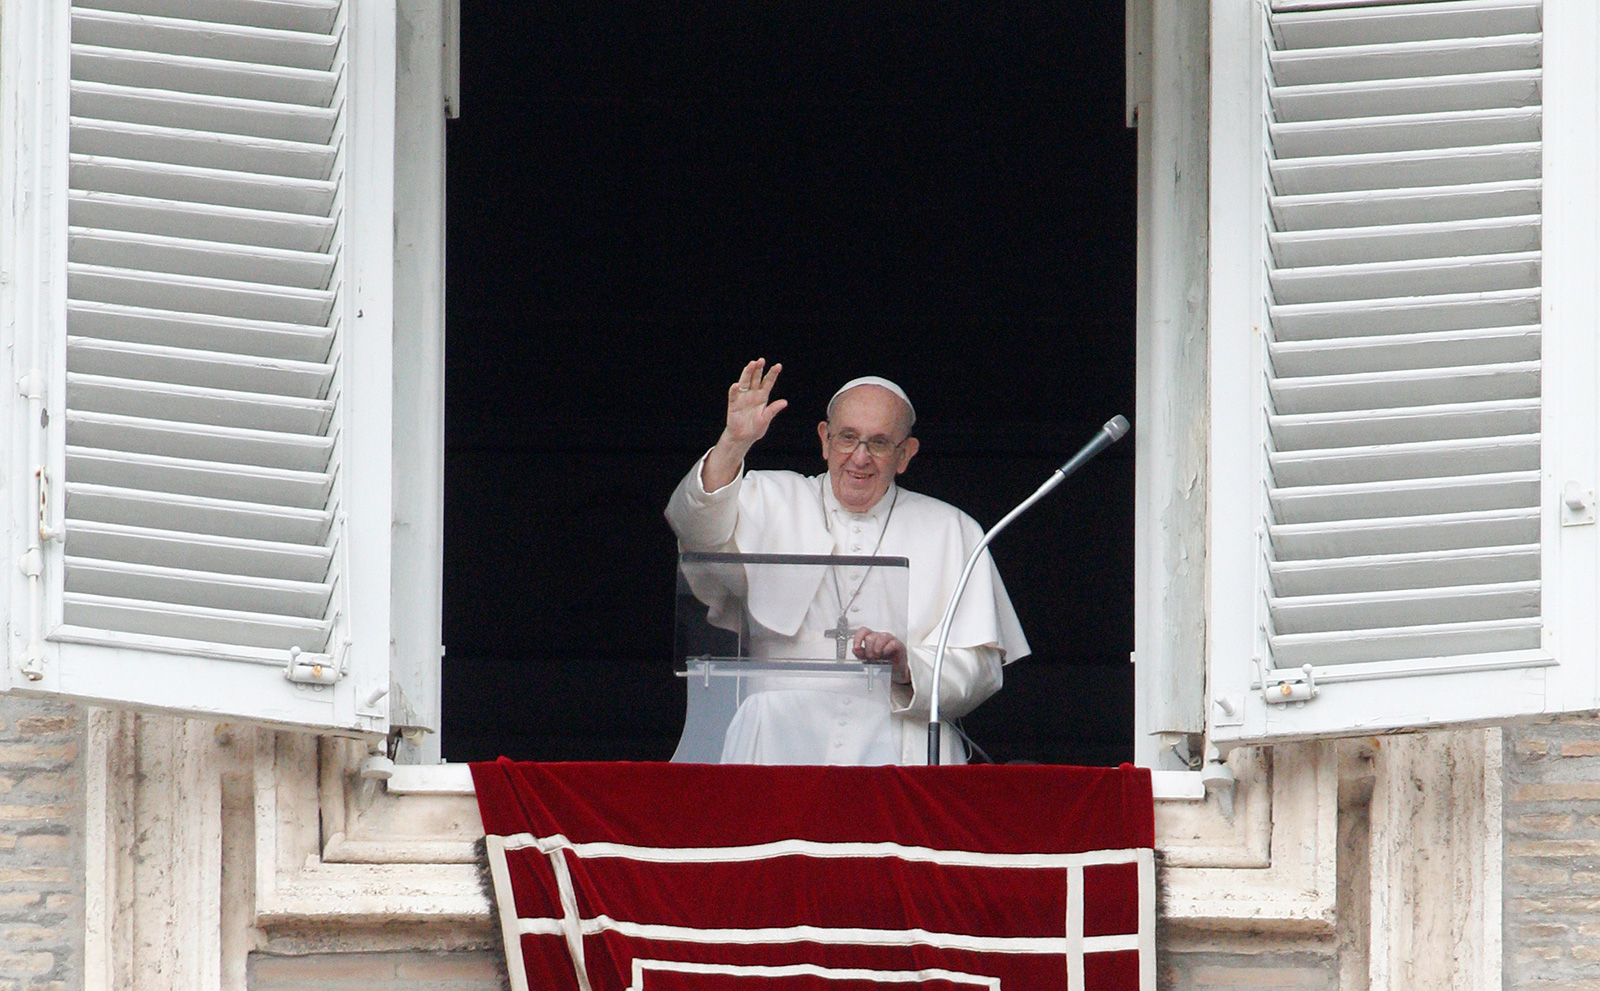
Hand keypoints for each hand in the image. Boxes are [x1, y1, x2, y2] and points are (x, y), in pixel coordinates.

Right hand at [702, 359, 786, 490]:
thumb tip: (785, 402)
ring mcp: (742, 397)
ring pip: (745, 382)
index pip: (768, 382)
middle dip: (758, 369)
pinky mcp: (733, 403)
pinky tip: (737, 385)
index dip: (772, 374)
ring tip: (751, 364)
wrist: (742, 438)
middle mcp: (752, 394)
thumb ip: (773, 410)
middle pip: (756, 378)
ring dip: (747, 373)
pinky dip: (734, 389)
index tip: (778, 366)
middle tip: (761, 360)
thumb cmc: (755, 429)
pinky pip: (733, 394)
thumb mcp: (766, 420)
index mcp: (763, 397)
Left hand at [852, 628, 909, 683]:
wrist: (895, 669)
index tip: (856, 648)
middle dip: (868, 650)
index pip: (863, 631)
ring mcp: (890, 639)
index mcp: (872, 637)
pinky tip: (885, 654)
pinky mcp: (898, 644)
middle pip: (870, 637)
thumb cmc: (882, 660)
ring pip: (881, 637)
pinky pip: (892, 643)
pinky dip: (887, 649)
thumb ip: (861, 653)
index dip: (858, 638)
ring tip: (877, 657)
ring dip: (877, 649)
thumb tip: (854, 649)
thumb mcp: (868, 658)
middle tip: (871, 657)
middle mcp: (880, 636)